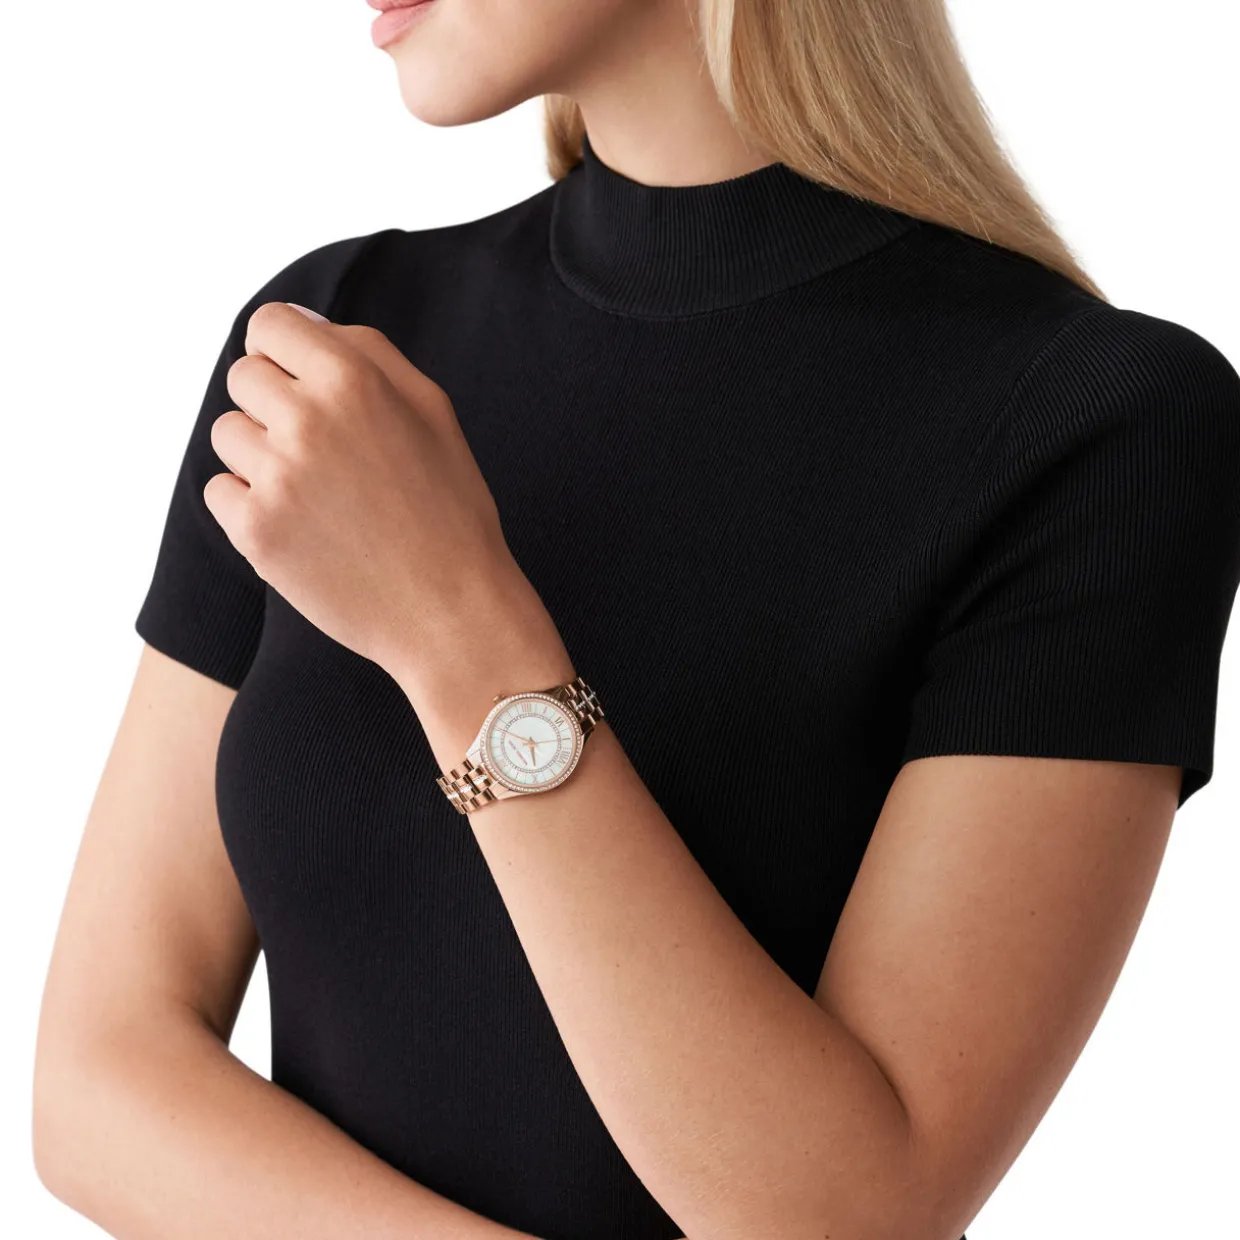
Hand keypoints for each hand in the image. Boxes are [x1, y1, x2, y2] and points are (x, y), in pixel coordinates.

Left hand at [204, 301, 554, 698]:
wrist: (451, 610)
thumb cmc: (449, 507)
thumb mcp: (432, 410)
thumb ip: (368, 352)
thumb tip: (304, 323)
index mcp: (353, 380)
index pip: (268, 325)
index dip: (282, 350)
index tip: (299, 379)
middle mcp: (308, 420)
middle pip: (242, 378)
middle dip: (273, 404)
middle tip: (321, 450)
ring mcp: (276, 477)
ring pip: (226, 435)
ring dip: (260, 456)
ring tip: (317, 492)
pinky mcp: (255, 532)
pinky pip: (220, 492)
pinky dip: (251, 506)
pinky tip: (303, 526)